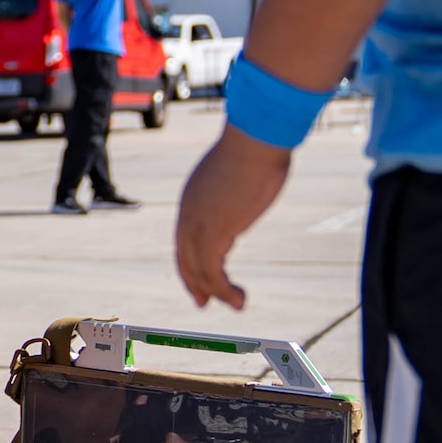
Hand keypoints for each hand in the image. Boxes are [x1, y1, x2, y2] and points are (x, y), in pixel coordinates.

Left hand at [174, 125, 291, 308]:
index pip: (185, 237)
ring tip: (237, 303)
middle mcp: (189, 213)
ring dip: (216, 291)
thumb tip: (251, 186)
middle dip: (195, 282)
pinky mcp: (214, 233)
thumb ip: (238, 188)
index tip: (201, 277)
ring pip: (198, 269)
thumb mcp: (240, 172)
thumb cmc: (256, 147)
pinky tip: (239, 297)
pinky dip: (223, 290)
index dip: (191, 260)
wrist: (256, 139)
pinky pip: (212, 273)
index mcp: (193, 197)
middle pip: (184, 256)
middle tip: (204, 302)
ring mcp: (198, 223)